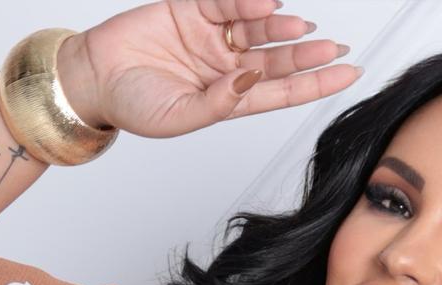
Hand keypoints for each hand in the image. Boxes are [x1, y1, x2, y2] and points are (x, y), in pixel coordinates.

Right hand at [63, 0, 360, 137]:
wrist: (93, 76)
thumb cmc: (132, 105)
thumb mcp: (179, 117)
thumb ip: (217, 104)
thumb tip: (249, 82)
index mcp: (228, 99)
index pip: (281, 92)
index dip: (316, 83)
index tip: (347, 75)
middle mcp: (226, 67)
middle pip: (277, 59)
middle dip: (308, 54)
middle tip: (335, 49)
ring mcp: (212, 37)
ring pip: (257, 28)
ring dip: (280, 25)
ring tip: (300, 24)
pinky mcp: (192, 9)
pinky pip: (227, 1)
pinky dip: (247, 0)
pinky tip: (266, 2)